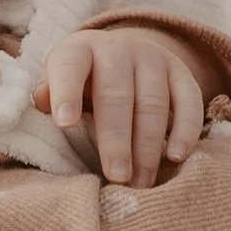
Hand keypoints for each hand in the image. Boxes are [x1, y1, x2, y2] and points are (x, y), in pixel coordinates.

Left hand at [45, 21, 217, 183]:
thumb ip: (49, 93)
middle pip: (117, 94)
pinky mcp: (181, 73)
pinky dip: (185, 130)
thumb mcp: (58, 80)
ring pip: (153, 102)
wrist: (123, 52)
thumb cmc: (82, 80)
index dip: (66, 92)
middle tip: (116, 176)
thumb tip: (42, 103)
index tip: (64, 122)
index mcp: (80, 50)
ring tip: (140, 181)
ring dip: (147, 146)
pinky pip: (189, 101)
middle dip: (117, 139)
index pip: (70, 67)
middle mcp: (118, 49)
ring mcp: (153, 59)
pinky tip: (175, 157)